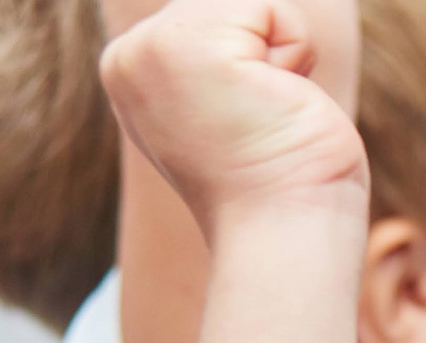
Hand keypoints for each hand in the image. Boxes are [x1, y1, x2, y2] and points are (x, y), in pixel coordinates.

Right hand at [101, 0, 366, 234]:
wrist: (284, 237)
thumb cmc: (282, 185)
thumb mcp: (235, 106)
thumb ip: (224, 59)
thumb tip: (254, 35)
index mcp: (131, 72)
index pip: (212, 17)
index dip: (253, 64)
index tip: (246, 125)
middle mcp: (128, 56)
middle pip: (229, 4)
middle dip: (268, 55)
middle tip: (261, 124)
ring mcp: (151, 48)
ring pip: (249, 3)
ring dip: (284, 57)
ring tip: (267, 114)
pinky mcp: (190, 45)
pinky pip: (272, 9)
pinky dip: (297, 54)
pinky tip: (276, 104)